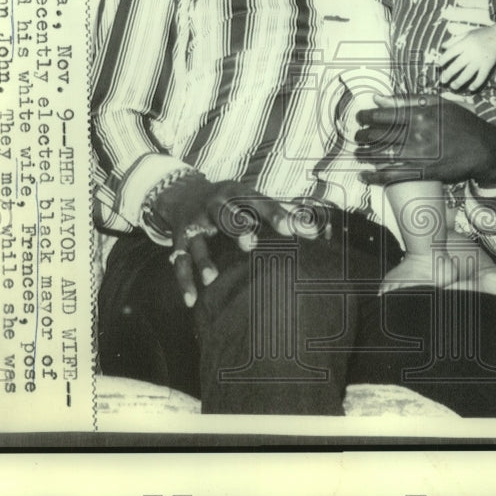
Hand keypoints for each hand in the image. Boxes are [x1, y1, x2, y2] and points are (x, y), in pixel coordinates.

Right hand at [149, 173, 325, 306]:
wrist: (185, 194)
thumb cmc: (234, 204)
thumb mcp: (253, 201)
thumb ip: (284, 213)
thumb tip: (317, 231)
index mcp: (237, 194)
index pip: (258, 203)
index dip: (274, 214)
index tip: (289, 228)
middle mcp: (214, 206)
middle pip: (224, 214)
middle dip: (236, 227)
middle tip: (249, 244)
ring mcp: (195, 224)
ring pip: (198, 241)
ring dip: (203, 259)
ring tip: (212, 278)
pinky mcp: (179, 240)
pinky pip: (179, 262)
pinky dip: (184, 281)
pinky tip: (191, 301)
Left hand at [355, 94, 495, 185]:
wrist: (482, 147)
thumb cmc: (460, 122)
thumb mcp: (437, 103)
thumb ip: (406, 100)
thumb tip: (378, 99)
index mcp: (419, 114)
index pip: (382, 115)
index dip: (365, 117)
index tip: (360, 118)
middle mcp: (417, 133)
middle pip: (379, 135)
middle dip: (363, 137)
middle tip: (358, 137)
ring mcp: (419, 154)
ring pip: (382, 156)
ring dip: (365, 156)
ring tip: (358, 155)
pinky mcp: (423, 172)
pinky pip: (393, 176)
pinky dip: (376, 177)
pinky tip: (365, 176)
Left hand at [439, 27, 495, 91]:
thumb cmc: (481, 35)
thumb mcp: (467, 33)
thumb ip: (454, 40)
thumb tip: (442, 47)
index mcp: (465, 43)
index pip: (450, 52)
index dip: (443, 59)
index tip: (439, 65)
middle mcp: (472, 52)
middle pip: (457, 66)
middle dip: (448, 74)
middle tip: (442, 80)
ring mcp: (480, 60)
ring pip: (467, 74)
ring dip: (459, 82)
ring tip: (453, 86)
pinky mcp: (488, 66)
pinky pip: (481, 77)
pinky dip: (476, 84)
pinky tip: (470, 88)